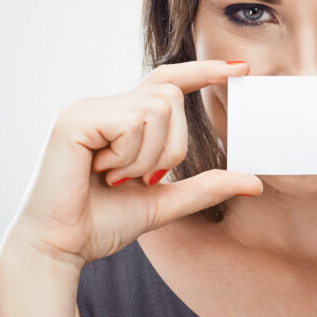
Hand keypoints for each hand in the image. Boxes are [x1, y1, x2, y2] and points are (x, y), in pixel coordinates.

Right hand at [8, 60, 262, 268]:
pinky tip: (101, 173)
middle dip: (171, 146)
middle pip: (171, 97)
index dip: (204, 71)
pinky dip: (129, 156)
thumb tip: (256, 183)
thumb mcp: (166, 201)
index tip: (240, 68)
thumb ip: (207, 187)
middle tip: (139, 179)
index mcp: (123, 118)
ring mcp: (87, 108)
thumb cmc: (103, 223)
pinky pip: (132, 123)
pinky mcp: (75, 119)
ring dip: (148, 156)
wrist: (61, 248)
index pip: (170, 81)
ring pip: (156, 109)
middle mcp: (105, 105)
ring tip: (115, 177)